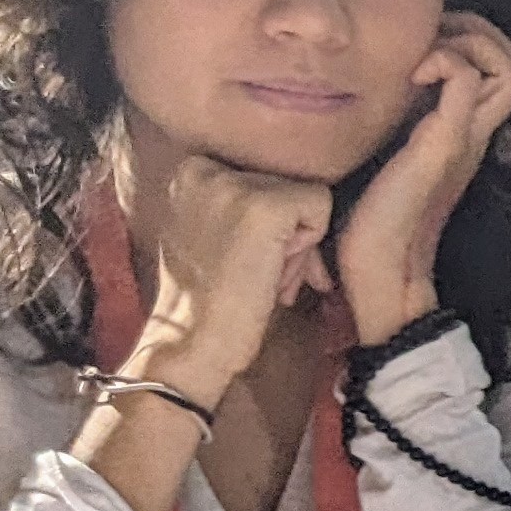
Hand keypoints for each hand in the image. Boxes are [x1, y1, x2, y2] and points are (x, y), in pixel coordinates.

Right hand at [127, 151, 334, 403]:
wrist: (190, 344)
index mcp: (192, 170)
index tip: (251, 261)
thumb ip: (246, 208)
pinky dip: (311, 243)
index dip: (271, 226)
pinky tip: (275, 274)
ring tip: (264, 278)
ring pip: (306, 197)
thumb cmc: (211, 302)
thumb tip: (305, 200)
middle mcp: (206, 166)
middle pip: (287, 186)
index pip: (265, 180)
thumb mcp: (217, 235)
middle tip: (260, 277)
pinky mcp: (263, 206)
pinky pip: (320, 205)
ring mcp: (233, 183)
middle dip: (288, 234)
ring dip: (299, 244)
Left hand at [332, 12, 510, 342]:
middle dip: (477, 32)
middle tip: (431, 42)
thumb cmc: (375, 220)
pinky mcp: (446, 142)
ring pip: (507, 65)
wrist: (381, 270)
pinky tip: (411, 76)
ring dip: (467, 42)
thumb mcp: (391, 158)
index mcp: (465, 134)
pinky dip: (443, 59)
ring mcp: (466, 137)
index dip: (473, 41)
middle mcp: (475, 132)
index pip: (503, 71)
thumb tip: (379, 98)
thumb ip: (400, 128)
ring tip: (426, 58)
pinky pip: (466, 77)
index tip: (426, 47)